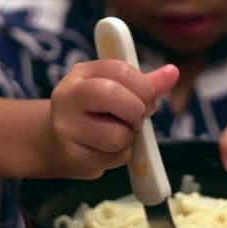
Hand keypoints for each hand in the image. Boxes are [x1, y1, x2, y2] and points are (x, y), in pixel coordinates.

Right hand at [46, 61, 178, 178]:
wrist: (53, 142)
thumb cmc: (92, 112)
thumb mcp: (113, 90)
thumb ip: (144, 83)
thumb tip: (173, 72)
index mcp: (81, 72)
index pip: (120, 70)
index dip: (144, 86)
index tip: (149, 99)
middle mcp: (68, 95)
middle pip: (113, 95)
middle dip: (136, 111)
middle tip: (136, 118)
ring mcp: (66, 126)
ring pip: (116, 135)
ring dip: (128, 138)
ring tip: (119, 134)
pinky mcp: (71, 154)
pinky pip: (113, 157)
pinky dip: (120, 156)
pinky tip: (108, 150)